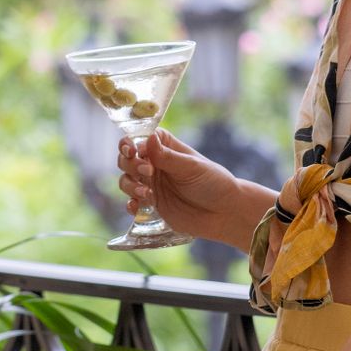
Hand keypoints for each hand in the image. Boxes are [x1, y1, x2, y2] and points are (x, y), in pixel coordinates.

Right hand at [117, 129, 246, 241]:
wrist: (224, 213)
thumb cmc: (213, 183)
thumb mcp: (191, 167)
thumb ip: (167, 156)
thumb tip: (149, 137)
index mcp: (165, 148)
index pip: (138, 139)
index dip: (131, 144)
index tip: (134, 151)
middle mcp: (154, 164)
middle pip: (126, 159)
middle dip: (130, 165)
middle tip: (147, 173)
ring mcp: (151, 184)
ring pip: (126, 180)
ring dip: (130, 185)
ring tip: (147, 194)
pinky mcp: (151, 204)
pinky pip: (132, 202)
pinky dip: (131, 204)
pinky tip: (137, 207)